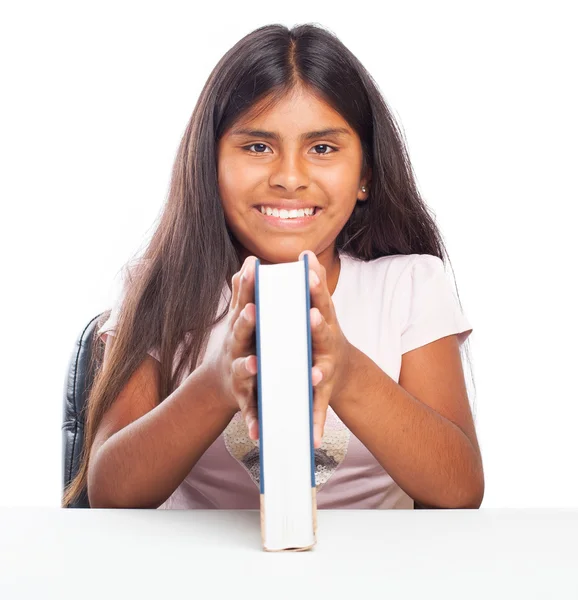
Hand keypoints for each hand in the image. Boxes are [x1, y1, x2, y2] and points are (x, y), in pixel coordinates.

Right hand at [202, 255, 259, 440]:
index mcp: (240, 329)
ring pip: (243, 371)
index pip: (243, 303)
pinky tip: (256, 433)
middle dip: (246, 322)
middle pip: (240, 333)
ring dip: (247, 367)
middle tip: (254, 310)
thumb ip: (244, 292)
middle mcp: (235, 349)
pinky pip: (249, 411)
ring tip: (254, 364)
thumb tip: (248, 260)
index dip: (246, 285)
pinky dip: (252, 421)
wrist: (221, 383)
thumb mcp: (240, 319)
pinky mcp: (244, 400)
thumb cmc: (238, 345)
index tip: (252, 267)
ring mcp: (238, 374)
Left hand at [299, 250, 352, 448]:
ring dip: (318, 373)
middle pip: (323, 332)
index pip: (320, 300)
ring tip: (312, 375)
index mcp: (322, 321)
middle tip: (310, 316)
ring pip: (322, 370)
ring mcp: (327, 368)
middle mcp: (329, 343)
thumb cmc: (323, 335)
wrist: (342, 370)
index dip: (315, 286)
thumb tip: (306, 252)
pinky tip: (313, 438)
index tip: (306, 271)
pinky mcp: (323, 392)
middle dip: (317, 324)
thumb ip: (313, 283)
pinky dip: (315, 421)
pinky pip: (317, 407)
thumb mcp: (320, 310)